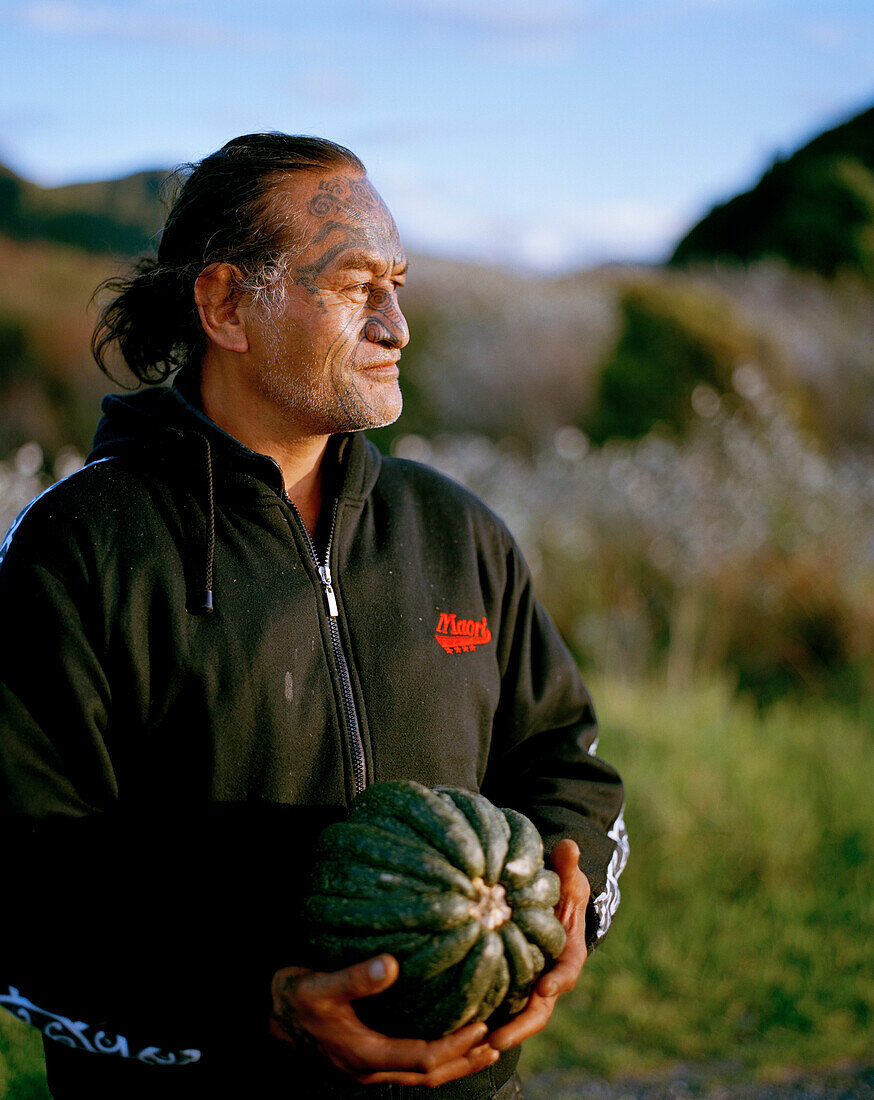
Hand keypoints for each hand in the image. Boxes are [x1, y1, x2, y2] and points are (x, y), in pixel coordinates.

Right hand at [270, 954, 499, 1085]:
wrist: (268, 1015)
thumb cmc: (293, 998)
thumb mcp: (319, 985)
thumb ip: (355, 978)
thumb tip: (391, 964)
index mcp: (363, 1055)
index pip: (421, 1059)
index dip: (455, 1047)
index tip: (482, 1027)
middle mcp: (370, 1068)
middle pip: (428, 1075)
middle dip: (464, 1060)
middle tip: (497, 1040)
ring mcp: (367, 1067)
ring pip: (420, 1073)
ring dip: (453, 1061)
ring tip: (484, 1044)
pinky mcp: (365, 1058)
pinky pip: (409, 1063)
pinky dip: (434, 1055)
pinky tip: (446, 1036)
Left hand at [488, 838, 590, 1050]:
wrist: (550, 905)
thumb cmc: (560, 889)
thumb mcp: (566, 876)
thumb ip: (567, 865)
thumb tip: (569, 846)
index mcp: (568, 954)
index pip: (567, 971)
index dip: (557, 980)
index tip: (545, 988)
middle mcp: (549, 977)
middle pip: (539, 1009)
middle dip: (520, 1026)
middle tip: (497, 1040)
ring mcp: (529, 986)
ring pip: (516, 1016)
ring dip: (497, 1032)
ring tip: (472, 1046)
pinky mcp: (507, 987)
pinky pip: (497, 1008)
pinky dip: (481, 1020)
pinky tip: (455, 1031)